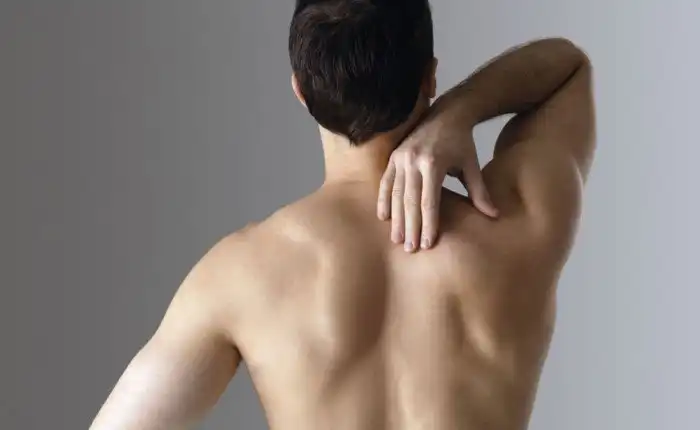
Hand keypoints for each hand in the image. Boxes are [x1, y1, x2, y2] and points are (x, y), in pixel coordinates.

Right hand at [377, 122, 498, 252]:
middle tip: (410, 249)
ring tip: (397, 239)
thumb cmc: (461, 142)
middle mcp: (414, 161)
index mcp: (434, 164)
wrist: (447, 113)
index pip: (429, 201)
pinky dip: (383, 200)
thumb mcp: (472, 165)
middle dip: (410, 227)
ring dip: (396, 218)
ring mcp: (401, 158)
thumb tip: (493, 215)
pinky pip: (385, 182)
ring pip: (395, 194)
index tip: (428, 244)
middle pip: (409, 201)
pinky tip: (383, 217)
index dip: (428, 224)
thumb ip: (479, 191)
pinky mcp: (394, 156)